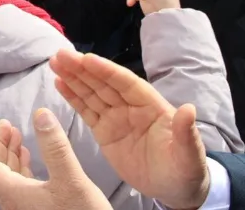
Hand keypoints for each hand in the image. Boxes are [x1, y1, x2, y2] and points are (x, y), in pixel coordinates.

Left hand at [0, 110, 111, 209]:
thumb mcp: (71, 179)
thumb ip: (55, 147)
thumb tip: (40, 113)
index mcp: (14, 194)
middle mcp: (14, 202)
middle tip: (5, 124)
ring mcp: (25, 208)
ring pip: (8, 178)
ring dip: (10, 155)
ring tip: (17, 135)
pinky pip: (20, 186)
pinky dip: (22, 168)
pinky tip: (29, 157)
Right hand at [50, 49, 210, 209]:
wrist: (174, 190)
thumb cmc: (186, 170)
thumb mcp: (189, 154)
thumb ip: (186, 132)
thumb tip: (189, 109)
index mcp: (151, 105)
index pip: (125, 83)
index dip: (106, 71)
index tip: (86, 59)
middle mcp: (131, 106)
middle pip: (103, 83)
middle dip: (82, 69)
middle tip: (61, 55)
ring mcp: (116, 118)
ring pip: (91, 93)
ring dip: (73, 77)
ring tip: (55, 63)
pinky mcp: (104, 132)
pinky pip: (86, 111)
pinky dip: (72, 97)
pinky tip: (60, 83)